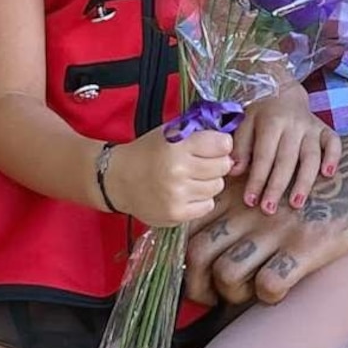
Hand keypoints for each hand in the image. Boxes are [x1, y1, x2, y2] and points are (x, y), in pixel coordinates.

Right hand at [111, 125, 234, 231]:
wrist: (118, 180)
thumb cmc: (146, 153)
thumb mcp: (168, 133)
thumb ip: (197, 133)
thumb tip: (229, 138)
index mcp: (177, 145)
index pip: (223, 144)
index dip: (221, 144)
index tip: (213, 146)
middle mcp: (178, 170)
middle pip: (223, 166)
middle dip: (216, 163)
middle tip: (201, 163)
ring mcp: (178, 195)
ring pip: (217, 186)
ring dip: (208, 182)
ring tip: (190, 178)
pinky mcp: (177, 214)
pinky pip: (207, 205)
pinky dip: (201, 199)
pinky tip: (186, 193)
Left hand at [185, 123, 347, 307]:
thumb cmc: (309, 190)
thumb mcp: (268, 184)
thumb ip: (237, 206)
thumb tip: (204, 245)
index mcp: (238, 193)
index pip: (189, 227)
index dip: (183, 259)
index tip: (194, 276)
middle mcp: (251, 209)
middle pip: (198, 253)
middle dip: (196, 287)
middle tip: (208, 299)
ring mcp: (278, 227)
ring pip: (228, 273)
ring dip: (231, 295)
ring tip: (244, 297)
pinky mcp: (307, 246)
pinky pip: (269, 285)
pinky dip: (268, 297)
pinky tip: (278, 293)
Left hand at [230, 86, 340, 217]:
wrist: (283, 91)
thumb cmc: (260, 115)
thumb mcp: (244, 124)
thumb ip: (240, 147)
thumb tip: (234, 171)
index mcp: (270, 122)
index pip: (263, 155)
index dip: (257, 179)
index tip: (250, 200)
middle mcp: (293, 124)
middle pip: (286, 160)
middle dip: (277, 186)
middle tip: (269, 209)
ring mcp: (311, 127)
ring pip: (310, 156)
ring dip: (304, 181)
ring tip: (296, 203)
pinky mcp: (325, 129)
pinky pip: (334, 142)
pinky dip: (333, 157)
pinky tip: (328, 174)